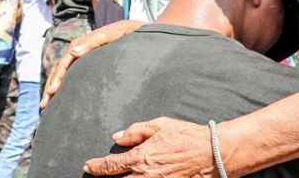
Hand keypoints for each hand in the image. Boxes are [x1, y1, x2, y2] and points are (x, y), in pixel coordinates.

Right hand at [40, 20, 144, 108]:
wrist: (135, 31)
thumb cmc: (125, 33)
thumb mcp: (112, 34)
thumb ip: (93, 41)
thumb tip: (72, 51)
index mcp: (80, 44)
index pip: (63, 63)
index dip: (56, 78)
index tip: (51, 92)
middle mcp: (77, 50)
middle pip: (58, 71)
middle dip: (50, 88)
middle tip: (43, 106)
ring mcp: (81, 57)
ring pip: (62, 75)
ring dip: (53, 89)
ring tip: (46, 107)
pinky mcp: (86, 63)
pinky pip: (71, 76)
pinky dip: (63, 87)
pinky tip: (60, 100)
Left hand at [83, 117, 214, 176]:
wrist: (210, 153)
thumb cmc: (186, 136)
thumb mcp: (160, 125)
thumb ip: (136, 131)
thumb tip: (117, 136)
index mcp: (141, 156)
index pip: (111, 165)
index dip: (96, 167)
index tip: (88, 166)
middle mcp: (145, 175)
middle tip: (93, 176)